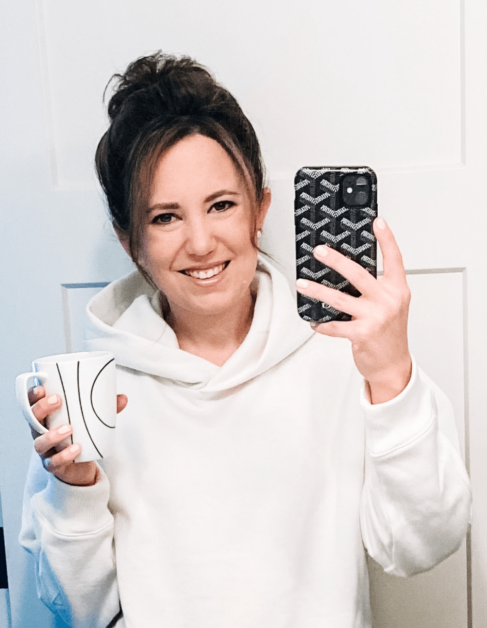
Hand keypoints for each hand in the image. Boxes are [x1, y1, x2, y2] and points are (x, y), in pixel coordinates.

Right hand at [29, 386, 127, 485]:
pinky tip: (76, 449)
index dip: (33, 395)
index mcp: (46, 418)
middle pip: (32, 420)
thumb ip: (105, 409)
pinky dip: (64, 456)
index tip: (42, 387)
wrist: (78, 468)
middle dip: (42, 408)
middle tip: (58, 400)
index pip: (32, 404)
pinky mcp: (53, 466)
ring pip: (40, 443)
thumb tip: (122, 398)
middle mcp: (41, 433)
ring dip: (52, 435)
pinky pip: (54, 462)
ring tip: (69, 428)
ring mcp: (45, 450)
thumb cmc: (78, 437)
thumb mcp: (89, 420)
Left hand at [296, 217, 411, 403]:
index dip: (387, 239)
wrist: (394, 364)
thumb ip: (378, 287)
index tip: (377, 221)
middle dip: (336, 260)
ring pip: (339, 299)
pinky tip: (313, 322)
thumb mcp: (392, 305)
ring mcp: (376, 317)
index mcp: (398, 290)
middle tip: (319, 251)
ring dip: (317, 290)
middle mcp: (388, 300)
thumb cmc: (390, 333)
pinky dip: (322, 324)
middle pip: (358, 274)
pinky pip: (335, 326)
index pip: (395, 259)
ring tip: (302, 284)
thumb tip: (349, 271)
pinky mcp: (363, 334)